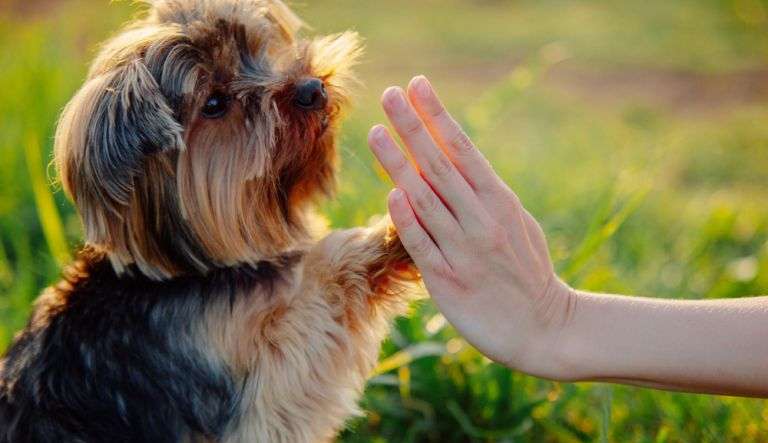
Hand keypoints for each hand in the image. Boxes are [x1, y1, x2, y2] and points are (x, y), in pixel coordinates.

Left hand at [368, 76, 575, 378]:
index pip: (463, 149)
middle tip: (389, 94)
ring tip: (376, 132)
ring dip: (399, 164)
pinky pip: (424, 245)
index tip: (417, 85)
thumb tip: (452, 161)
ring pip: (426, 199)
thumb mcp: (516, 224)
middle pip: (440, 166)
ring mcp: (466, 251)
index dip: (438, 116)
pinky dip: (408, 218)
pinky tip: (392, 193)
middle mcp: (483, 220)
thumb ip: (485, 195)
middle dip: (413, 127)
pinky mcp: (450, 282)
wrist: (545, 329)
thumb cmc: (527, 272)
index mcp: (501, 202)